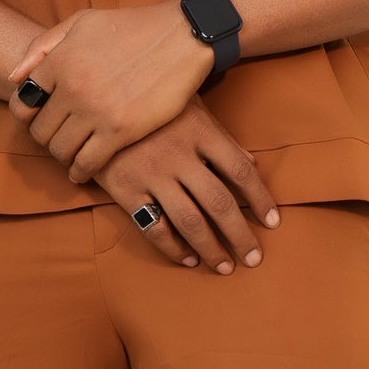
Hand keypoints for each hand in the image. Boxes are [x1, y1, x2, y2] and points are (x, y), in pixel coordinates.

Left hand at [6, 3, 214, 179]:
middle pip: (39, 132)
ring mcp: (95, 111)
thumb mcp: (82, 22)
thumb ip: (43, 46)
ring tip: (71, 155)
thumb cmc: (132, 26)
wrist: (183, 36)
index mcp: (59, 61)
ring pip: (60, 150)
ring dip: (62, 157)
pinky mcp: (120, 130)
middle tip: (57, 139)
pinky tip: (82, 172)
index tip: (37, 121)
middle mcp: (72, 88)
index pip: (22, 103)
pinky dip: (80, 172)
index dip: (25, 117)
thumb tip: (14, 79)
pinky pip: (87, 163)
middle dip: (44, 139)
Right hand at [88, 107, 279, 274]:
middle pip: (220, 204)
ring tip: (225, 267)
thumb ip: (222, 137)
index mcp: (201, 132)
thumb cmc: (151, 104)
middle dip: (241, 236)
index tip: (273, 222)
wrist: (95, 101)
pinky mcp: (126, 190)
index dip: (261, 200)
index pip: (241, 172)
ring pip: (190, 222)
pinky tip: (188, 260)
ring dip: (211, 250)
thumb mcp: (191, 108)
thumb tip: (252, 165)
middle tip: (254, 259)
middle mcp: (179, 156)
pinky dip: (174, 249)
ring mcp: (151, 175)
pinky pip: (154, 227)